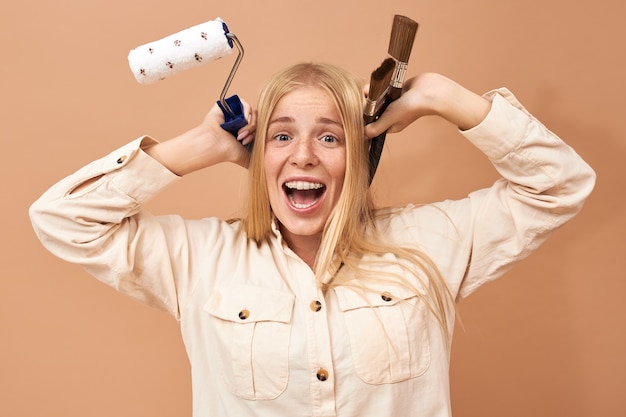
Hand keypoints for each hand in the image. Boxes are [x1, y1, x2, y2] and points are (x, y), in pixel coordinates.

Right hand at [146, 99, 256, 174]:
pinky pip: (244, 103)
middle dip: (253, 130)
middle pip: (258, 119)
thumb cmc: (227, 152)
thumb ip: (256, 160)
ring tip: (239, 133)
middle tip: (243, 138)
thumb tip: (267, 170)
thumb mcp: (247, 158)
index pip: (261, 127)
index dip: (257, 134)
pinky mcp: (229, 105)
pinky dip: (246, 112)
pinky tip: (241, 121)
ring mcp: (235, 113)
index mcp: (245, 131)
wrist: (215, 145)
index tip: (246, 142)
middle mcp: (240, 121)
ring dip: (249, 124)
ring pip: (253, 112)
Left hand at [364, 73, 490, 138]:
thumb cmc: (412, 107)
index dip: (364, 117)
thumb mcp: (390, 119)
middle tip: (365, 95)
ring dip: (372, 93)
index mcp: (389, 126)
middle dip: (367, 103)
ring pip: (377, 99)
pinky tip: (378, 83)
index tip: (359, 109)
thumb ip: (376, 127)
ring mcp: (393, 104)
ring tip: (370, 88)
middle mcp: (391, 116)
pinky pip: (384, 91)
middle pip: (373, 110)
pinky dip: (380, 87)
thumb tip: (363, 135)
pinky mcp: (396, 92)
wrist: (429, 91)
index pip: (372, 124)